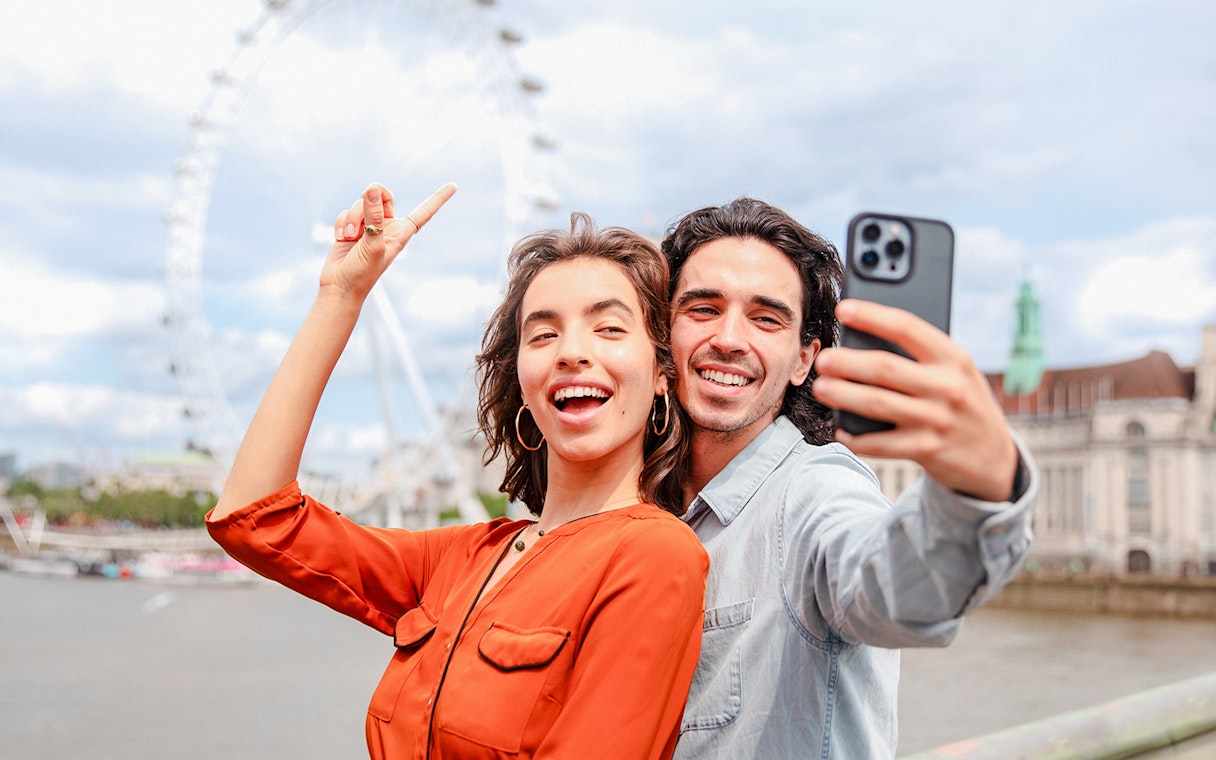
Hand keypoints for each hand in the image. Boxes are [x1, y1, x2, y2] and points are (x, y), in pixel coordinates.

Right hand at [321, 182, 457, 299]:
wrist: (340, 287)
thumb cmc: (362, 273)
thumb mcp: (372, 245)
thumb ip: (374, 216)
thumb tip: (372, 190)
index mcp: (402, 232)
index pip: (424, 212)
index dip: (438, 199)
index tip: (454, 186)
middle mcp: (387, 227)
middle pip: (383, 194)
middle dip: (372, 195)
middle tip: (366, 195)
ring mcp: (369, 226)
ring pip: (361, 203)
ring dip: (353, 217)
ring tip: (350, 237)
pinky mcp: (352, 228)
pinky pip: (346, 212)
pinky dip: (342, 223)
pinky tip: (341, 238)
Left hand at [812, 299, 1016, 501]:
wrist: (996, 460)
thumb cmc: (964, 404)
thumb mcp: (957, 373)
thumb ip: (922, 358)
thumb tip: (863, 340)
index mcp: (953, 358)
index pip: (908, 328)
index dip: (872, 316)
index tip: (842, 309)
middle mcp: (947, 387)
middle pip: (885, 368)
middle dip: (847, 362)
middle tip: (823, 359)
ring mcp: (937, 420)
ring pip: (878, 404)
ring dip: (843, 396)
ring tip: (821, 388)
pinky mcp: (927, 450)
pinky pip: (882, 444)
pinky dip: (856, 439)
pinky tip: (841, 432)